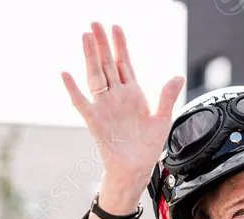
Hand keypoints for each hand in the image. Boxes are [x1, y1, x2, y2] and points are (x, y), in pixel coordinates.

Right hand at [60, 22, 184, 201]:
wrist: (136, 169)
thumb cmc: (147, 147)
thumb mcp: (162, 120)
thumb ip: (167, 97)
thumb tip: (177, 76)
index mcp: (133, 94)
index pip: (124, 64)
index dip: (120, 46)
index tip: (116, 27)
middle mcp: (116, 97)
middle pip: (106, 64)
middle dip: (102, 44)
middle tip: (95, 23)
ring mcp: (104, 107)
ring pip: (95, 76)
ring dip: (90, 57)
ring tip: (85, 37)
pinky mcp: (95, 121)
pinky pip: (82, 103)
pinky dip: (73, 89)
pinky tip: (66, 74)